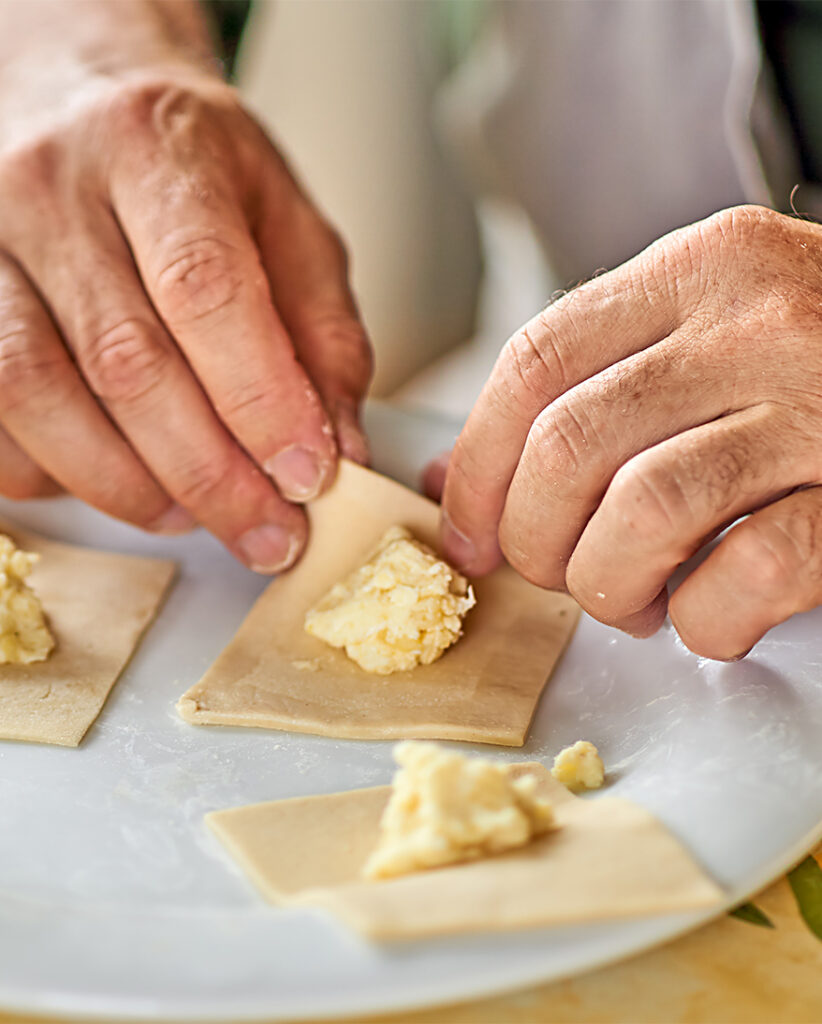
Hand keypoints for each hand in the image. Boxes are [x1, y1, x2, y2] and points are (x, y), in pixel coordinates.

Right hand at [0, 52, 370, 570]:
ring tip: (195, 516)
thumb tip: (338, 447)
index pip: (206, 288)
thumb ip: (322, 330)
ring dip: (128, 486)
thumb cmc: (195, 171)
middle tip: (266, 533)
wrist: (79, 101)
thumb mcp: (287, 223)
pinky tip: (116, 480)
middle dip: (209, 473)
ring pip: (37, 395)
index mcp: (156, 149)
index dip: (260, 399)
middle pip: (126, 361)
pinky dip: (53, 473)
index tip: (307, 476)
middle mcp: (52, 187)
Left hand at [438, 205, 821, 658]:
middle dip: (533, 540)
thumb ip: (591, 387)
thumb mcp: (708, 327)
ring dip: (606, 585)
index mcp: (700, 270)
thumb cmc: (817, 363)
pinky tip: (711, 620)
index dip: (479, 463)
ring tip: (628, 600)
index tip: (468, 531)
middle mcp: (758, 321)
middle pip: (571, 445)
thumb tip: (451, 480)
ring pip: (644, 512)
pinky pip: (749, 573)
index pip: (535, 362)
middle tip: (554, 573)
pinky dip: (704, 621)